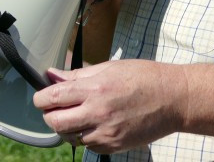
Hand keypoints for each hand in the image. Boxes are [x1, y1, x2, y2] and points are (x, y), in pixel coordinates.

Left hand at [33, 59, 185, 153]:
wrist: (173, 98)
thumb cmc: (144, 78)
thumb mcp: (109, 68)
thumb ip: (77, 75)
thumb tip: (53, 75)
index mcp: (95, 89)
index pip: (53, 97)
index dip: (40, 98)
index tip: (40, 97)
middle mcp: (98, 113)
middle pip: (55, 122)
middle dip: (49, 115)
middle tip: (54, 108)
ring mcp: (106, 133)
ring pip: (69, 137)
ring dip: (67, 127)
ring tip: (76, 115)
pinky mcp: (114, 146)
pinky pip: (87, 146)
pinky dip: (84, 137)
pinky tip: (93, 124)